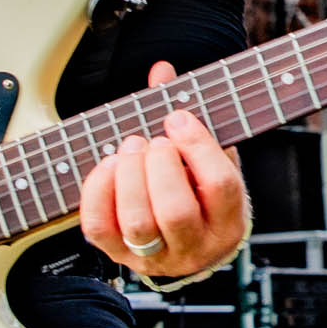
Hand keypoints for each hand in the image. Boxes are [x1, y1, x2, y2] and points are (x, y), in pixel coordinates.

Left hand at [79, 61, 248, 283]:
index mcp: (228, 222)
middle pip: (176, 212)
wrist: (186, 246)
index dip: (197, 146)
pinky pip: (100, 228)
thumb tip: (161, 70)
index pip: (220, 186)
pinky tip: (107, 166)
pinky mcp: (119, 255)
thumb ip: (190, 118)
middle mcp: (195, 247)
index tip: (178, 117)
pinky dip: (98, 192)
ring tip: (130, 148)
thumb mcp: (208, 160)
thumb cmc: (199, 193)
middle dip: (159, 166)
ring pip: (138, 223)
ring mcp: (156, 257)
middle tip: (153, 141)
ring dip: (129, 177)